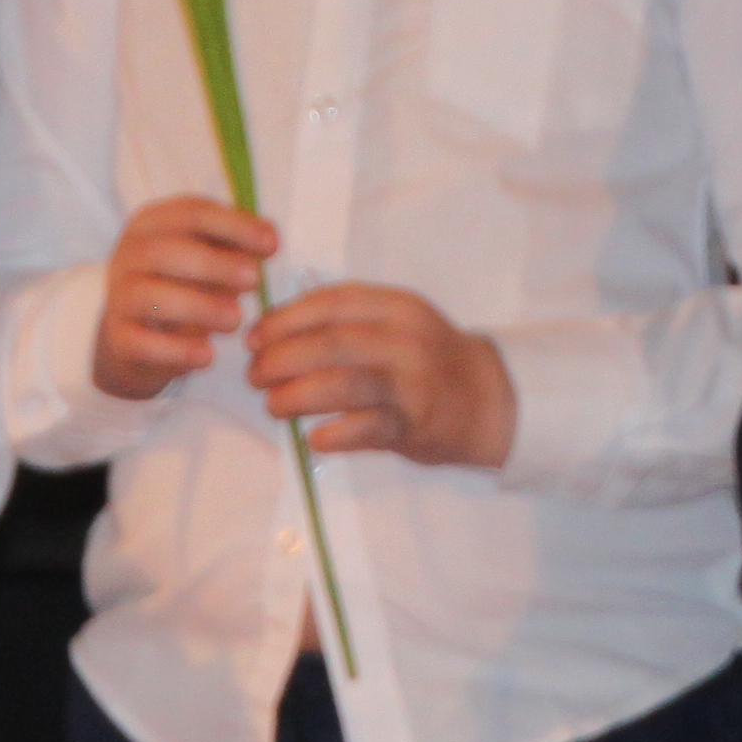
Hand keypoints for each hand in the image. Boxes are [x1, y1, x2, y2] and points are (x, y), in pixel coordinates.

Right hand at [95, 197, 273, 401]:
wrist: (134, 338)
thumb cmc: (180, 287)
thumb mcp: (206, 261)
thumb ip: (234, 248)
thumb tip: (270, 239)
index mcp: (152, 224)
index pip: (191, 213)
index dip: (234, 226)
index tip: (271, 244)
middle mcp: (128, 254)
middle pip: (164, 250)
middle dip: (214, 264)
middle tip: (253, 279)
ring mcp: (118, 296)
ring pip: (150, 296)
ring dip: (199, 306)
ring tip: (235, 319)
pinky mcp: (118, 337)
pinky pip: (143, 342)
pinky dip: (177, 350)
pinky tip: (207, 356)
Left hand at [249, 281, 515, 469]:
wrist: (487, 399)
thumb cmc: (427, 356)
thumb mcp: (397, 321)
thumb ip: (347, 319)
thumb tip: (273, 329)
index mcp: (396, 306)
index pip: (331, 303)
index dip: (284, 319)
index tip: (253, 337)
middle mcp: (405, 340)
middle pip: (332, 344)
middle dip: (282, 359)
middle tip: (255, 375)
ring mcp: (412, 384)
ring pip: (345, 385)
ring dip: (298, 396)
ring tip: (273, 405)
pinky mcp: (415, 425)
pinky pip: (366, 430)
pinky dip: (333, 435)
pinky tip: (312, 438)